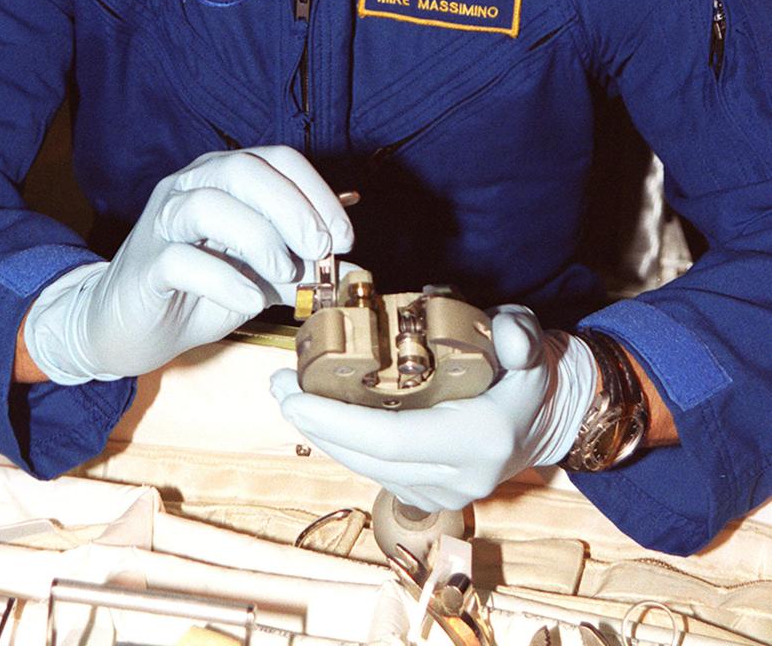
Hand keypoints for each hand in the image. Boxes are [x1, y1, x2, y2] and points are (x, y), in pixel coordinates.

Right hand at [24, 146, 352, 383]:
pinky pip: (181, 258)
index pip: (277, 159)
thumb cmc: (196, 291)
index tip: (345, 237)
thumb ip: (302, 270)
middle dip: (291, 208)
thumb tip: (353, 270)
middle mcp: (191, 186)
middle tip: (320, 249)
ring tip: (284, 273)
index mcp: (224, 178)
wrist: (127, 327)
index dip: (316, 193)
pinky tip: (249, 299)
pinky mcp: (145, 264)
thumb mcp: (261, 278)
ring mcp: (163, 222)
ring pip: (209, 203)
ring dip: (259, 238)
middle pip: (244, 170)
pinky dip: (224, 279)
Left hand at [270, 305, 596, 511]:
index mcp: (480, 441)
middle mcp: (462, 479)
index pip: (392, 440)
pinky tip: (321, 416)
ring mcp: (451, 495)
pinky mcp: (438, 497)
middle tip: (278, 385)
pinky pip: (378, 473)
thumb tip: (510, 336)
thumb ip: (519, 335)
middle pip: (369, 459)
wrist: (553, 415)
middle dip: (316, 425)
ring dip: (324, 436)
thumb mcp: (530, 340)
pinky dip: (347, 447)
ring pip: (368, 470)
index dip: (336, 421)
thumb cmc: (531, 368)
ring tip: (288, 395)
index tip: (294, 395)